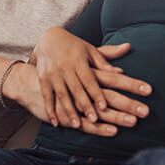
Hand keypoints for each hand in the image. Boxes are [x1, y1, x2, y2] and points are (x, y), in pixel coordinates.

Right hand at [31, 27, 151, 126]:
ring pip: (62, 95)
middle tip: (94, 119)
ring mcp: (53, 74)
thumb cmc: (75, 47)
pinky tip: (55, 123)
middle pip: (77, 89)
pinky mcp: (43, 79)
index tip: (104, 106)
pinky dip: (50, 110)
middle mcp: (65, 67)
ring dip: (69, 110)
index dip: (97, 93)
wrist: (48, 39)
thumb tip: (121, 71)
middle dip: (85, 105)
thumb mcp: (90, 51)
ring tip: (77, 125)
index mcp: (79, 60)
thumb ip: (105, 62)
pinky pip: (47, 96)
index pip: (90, 79)